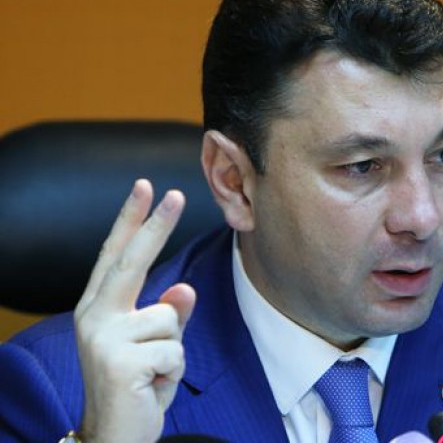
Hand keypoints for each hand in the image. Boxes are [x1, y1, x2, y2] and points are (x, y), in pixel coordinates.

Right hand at [74, 179, 196, 442]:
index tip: (146, 187)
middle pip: (132, 261)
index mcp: (100, 308)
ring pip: (170, 317)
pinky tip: (151, 385)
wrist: (115, 439)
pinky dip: (174, 369)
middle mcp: (94, 316)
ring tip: (153, 373)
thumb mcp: (158, 346)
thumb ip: (170, 315)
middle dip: (156, 225)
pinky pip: (174, 348)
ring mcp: (102, 338)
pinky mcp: (118, 361)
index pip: (117, 256)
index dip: (132, 221)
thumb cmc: (137, 388)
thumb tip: (185, 289)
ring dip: (174, 349)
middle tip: (174, 192)